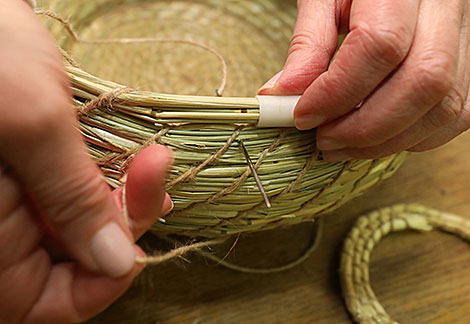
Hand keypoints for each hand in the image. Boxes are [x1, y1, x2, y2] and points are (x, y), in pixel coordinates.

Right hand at [0, 1, 172, 322]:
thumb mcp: (28, 126)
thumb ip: (73, 200)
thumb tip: (117, 262)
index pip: (55, 303)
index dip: (105, 282)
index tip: (140, 243)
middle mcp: (3, 231)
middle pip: (82, 258)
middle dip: (126, 221)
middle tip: (154, 175)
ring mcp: (21, 200)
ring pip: (90, 222)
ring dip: (127, 196)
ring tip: (154, 163)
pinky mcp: (39, 169)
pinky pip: (86, 189)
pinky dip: (117, 176)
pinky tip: (142, 159)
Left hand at [259, 0, 469, 160]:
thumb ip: (308, 42)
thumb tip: (283, 94)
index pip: (381, 45)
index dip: (338, 91)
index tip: (303, 115)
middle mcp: (447, 8)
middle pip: (422, 82)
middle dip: (364, 127)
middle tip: (323, 139)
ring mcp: (466, 38)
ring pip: (444, 105)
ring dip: (386, 141)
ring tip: (342, 145)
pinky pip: (456, 114)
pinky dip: (413, 138)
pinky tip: (376, 139)